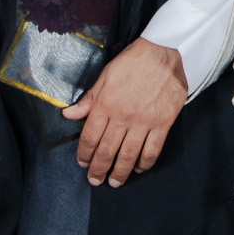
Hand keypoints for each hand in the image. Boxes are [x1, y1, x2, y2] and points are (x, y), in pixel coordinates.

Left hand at [62, 38, 186, 185]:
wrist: (165, 52)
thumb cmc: (134, 61)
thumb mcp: (105, 76)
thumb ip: (88, 100)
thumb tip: (68, 114)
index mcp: (106, 104)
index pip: (89, 137)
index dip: (84, 154)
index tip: (83, 163)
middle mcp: (123, 116)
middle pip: (106, 151)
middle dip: (98, 169)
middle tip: (95, 180)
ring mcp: (144, 122)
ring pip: (128, 156)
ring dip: (119, 173)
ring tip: (114, 182)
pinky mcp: (163, 123)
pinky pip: (152, 151)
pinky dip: (144, 164)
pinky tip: (138, 167)